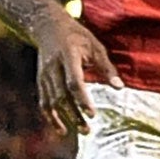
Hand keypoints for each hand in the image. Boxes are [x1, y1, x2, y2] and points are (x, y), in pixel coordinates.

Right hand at [35, 18, 121, 136]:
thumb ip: (106, 68)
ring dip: (64, 119)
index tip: (92, 114)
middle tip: (88, 130)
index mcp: (68, 57)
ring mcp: (44, 75)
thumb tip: (120, 88)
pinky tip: (61, 128)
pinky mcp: (40, 80)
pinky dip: (50, 116)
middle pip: (61, 96)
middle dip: (74, 115)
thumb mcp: (96, 47)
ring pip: (51, 102)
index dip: (82, 100)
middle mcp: (53, 68)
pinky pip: (43, 102)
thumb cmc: (77, 36)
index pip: (73, 82)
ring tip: (79, 131)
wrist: (48, 27)